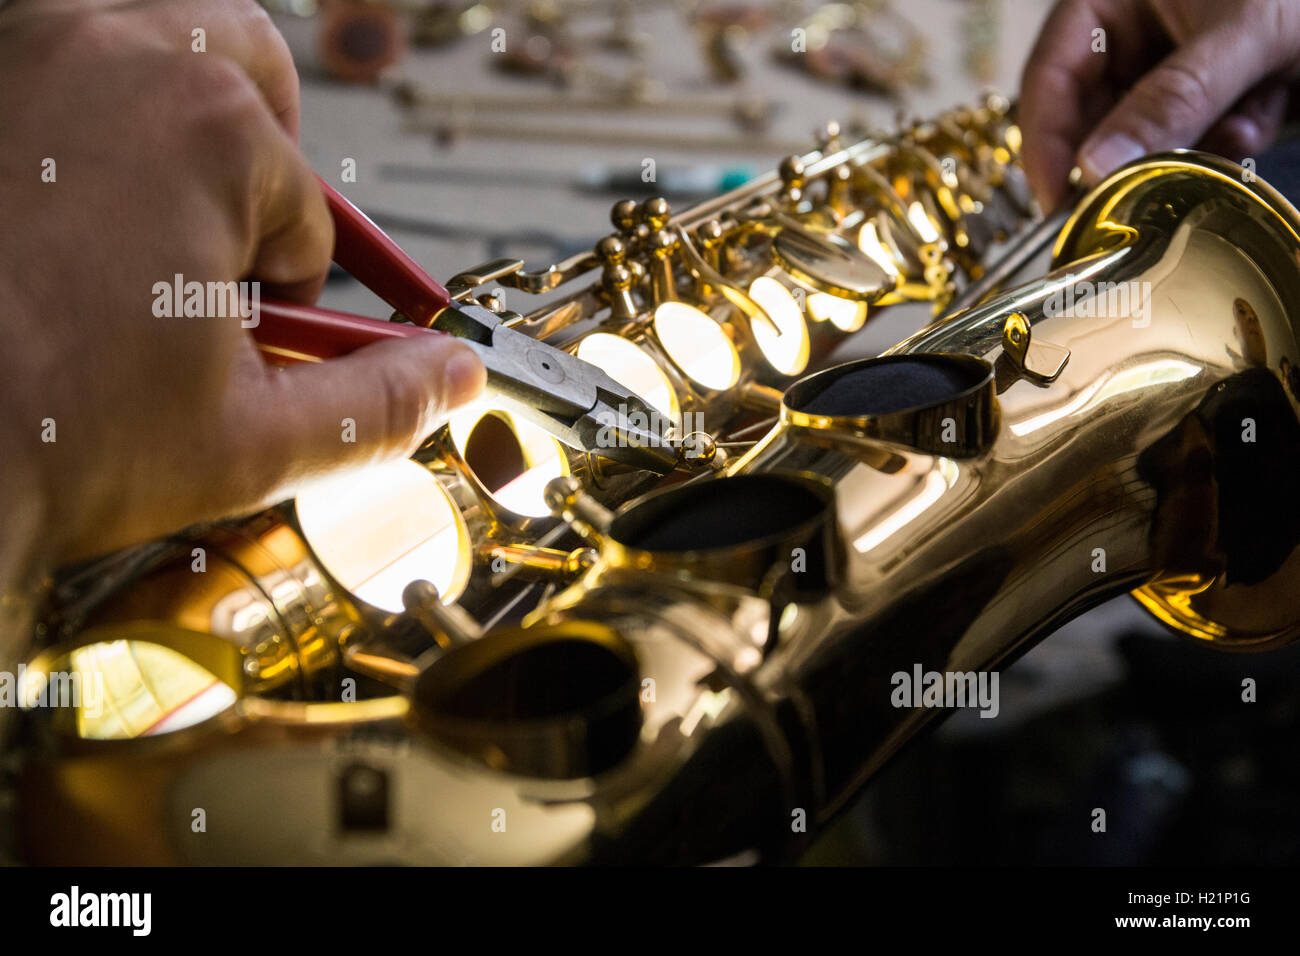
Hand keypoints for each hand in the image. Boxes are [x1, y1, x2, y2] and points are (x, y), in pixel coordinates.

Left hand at [0, 1, 484, 595]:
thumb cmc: (34, 439)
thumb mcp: (250, 443)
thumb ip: (377, 405)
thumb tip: (450, 378)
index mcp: (209, 129)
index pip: (302, 210)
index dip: (292, 288)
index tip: (252, 336)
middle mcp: (109, 52)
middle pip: (240, 63)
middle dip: (256, 154)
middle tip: (228, 244)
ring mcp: (18, 53)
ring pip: (142, 31)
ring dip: (172, 109)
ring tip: (151, 213)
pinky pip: (43, 60)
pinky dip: (72, 112)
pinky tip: (58, 207)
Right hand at [1020, 0, 1299, 208]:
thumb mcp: (1241, 34)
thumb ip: (1170, 100)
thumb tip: (1096, 167)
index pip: (1051, 77)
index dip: (1048, 144)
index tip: (1060, 203)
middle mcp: (1133, 25)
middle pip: (1096, 111)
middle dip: (1135, 150)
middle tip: (1139, 198)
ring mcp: (1173, 54)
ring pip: (1153, 128)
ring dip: (1196, 143)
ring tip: (1244, 125)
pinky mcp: (1215, 82)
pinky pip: (1201, 128)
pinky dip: (1234, 129)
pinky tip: (1268, 106)